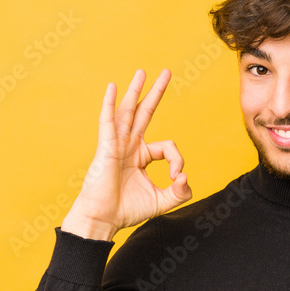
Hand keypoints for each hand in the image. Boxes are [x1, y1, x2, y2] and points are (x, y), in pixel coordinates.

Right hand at [62, 69, 191, 239]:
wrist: (103, 219)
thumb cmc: (127, 210)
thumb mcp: (163, 202)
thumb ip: (180, 192)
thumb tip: (186, 177)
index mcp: (141, 156)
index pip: (167, 147)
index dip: (177, 160)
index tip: (177, 178)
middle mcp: (129, 145)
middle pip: (145, 113)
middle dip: (156, 92)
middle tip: (166, 72)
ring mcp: (117, 144)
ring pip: (128, 112)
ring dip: (136, 91)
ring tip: (143, 71)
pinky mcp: (106, 147)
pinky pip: (108, 122)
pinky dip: (109, 104)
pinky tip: (112, 87)